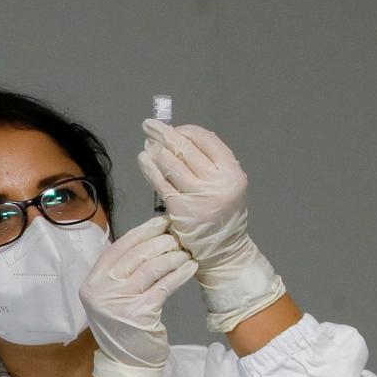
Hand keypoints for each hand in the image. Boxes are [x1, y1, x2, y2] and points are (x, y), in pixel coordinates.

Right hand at [78, 216, 196, 376]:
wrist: (125, 362)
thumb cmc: (122, 327)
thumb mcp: (111, 298)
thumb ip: (120, 273)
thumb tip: (148, 240)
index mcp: (91, 283)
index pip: (118, 248)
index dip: (142, 232)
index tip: (161, 222)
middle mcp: (100, 291)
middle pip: (136, 254)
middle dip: (162, 242)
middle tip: (179, 238)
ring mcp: (118, 302)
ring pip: (152, 267)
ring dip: (173, 256)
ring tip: (186, 253)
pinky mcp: (139, 313)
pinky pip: (164, 285)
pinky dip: (180, 274)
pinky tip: (190, 268)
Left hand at [138, 122, 282, 328]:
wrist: (222, 250)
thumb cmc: (220, 216)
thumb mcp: (225, 186)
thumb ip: (210, 166)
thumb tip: (181, 141)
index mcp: (232, 172)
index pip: (207, 141)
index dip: (187, 132)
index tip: (173, 129)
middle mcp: (218, 181)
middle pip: (187, 149)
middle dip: (165, 135)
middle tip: (149, 126)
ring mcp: (199, 195)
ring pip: (172, 164)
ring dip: (156, 149)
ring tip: (147, 141)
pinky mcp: (181, 208)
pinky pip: (161, 182)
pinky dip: (150, 168)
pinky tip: (143, 158)